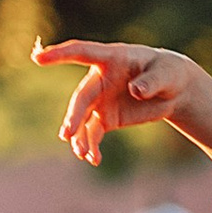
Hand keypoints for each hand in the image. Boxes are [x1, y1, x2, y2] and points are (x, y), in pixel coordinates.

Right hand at [32, 37, 211, 167]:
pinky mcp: (105, 117)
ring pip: (82, 118)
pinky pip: (92, 133)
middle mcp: (100, 78)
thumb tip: (135, 91)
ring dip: (79, 136)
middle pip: (82, 96)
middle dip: (74, 115)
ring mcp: (100, 99)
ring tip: (82, 153)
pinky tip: (94, 160)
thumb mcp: (166, 74)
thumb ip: (151, 81)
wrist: (173, 91)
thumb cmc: (168, 72)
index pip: (82, 52)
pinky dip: (91, 146)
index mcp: (112, 58)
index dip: (59, 54)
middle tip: (68, 134)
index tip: (38, 58)